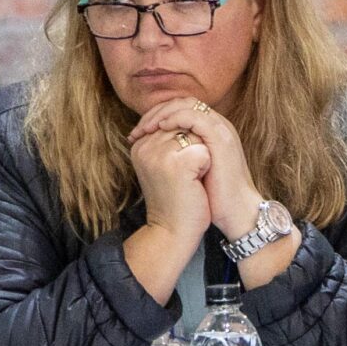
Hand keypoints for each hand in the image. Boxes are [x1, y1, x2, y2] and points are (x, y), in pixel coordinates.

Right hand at [126, 116, 211, 238]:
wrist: (174, 230)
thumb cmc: (175, 199)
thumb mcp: (166, 165)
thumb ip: (168, 140)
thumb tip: (186, 115)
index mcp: (140, 144)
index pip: (173, 120)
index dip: (187, 142)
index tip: (180, 169)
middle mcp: (145, 145)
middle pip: (185, 126)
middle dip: (194, 148)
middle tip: (185, 177)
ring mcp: (159, 153)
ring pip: (196, 137)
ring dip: (201, 156)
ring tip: (189, 179)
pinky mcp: (176, 163)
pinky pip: (204, 151)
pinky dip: (206, 167)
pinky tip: (195, 184)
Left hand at [130, 98, 259, 237]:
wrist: (236, 213)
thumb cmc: (213, 196)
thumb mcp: (192, 168)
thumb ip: (180, 152)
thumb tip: (153, 146)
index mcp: (212, 131)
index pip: (181, 107)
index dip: (158, 115)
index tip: (139, 131)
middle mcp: (219, 126)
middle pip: (183, 101)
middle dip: (157, 111)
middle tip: (139, 128)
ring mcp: (221, 130)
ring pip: (187, 104)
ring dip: (162, 113)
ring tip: (146, 128)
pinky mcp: (220, 139)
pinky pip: (194, 117)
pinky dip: (174, 119)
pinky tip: (161, 130)